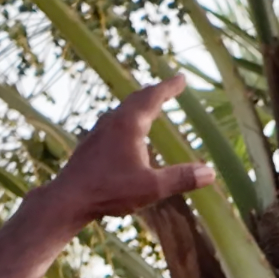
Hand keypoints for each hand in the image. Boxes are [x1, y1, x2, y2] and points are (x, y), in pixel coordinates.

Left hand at [45, 75, 215, 223]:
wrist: (68, 199)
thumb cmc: (109, 191)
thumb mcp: (151, 188)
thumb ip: (180, 179)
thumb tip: (210, 173)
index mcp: (129, 124)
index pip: (153, 97)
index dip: (169, 87)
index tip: (181, 78)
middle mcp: (112, 122)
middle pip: (136, 99)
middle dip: (155, 92)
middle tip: (169, 87)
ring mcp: (97, 132)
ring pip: (121, 110)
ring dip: (138, 104)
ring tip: (149, 105)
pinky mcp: (89, 145)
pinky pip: (112, 123)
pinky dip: (126, 119)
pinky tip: (124, 133)